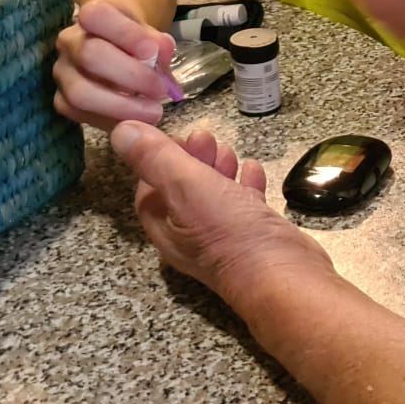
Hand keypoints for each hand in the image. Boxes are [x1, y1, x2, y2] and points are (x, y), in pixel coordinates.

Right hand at [54, 0, 178, 130]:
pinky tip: (134, 120)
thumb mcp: (152, 35)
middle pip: (90, 56)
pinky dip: (110, 120)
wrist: (119, 52)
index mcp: (93, 15)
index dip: (125, 34)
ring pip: (80, 92)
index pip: (98, 16)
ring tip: (152, 112)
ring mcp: (62, 71)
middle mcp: (70, 40)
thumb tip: (161, 52)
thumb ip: (159, 44)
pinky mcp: (61, 99)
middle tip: (160, 90)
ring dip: (120, 106)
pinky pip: (79, 114)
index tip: (151, 52)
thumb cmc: (137, 42)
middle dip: (130, 76)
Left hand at [112, 122, 332, 301]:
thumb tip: (121, 130)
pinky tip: (253, 168)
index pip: (149, 191)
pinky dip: (245, 182)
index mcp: (166, 228)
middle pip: (183, 191)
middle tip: (205, 135)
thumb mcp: (188, 188)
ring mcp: (223, 236)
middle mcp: (190, 236)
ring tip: (228, 149)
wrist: (283, 273)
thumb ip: (156, 159)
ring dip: (218, 169)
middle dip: (191, 160)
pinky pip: (244, 203)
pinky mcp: (253, 234)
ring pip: (214, 196)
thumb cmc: (230, 232)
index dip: (157, 161)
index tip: (173, 134)